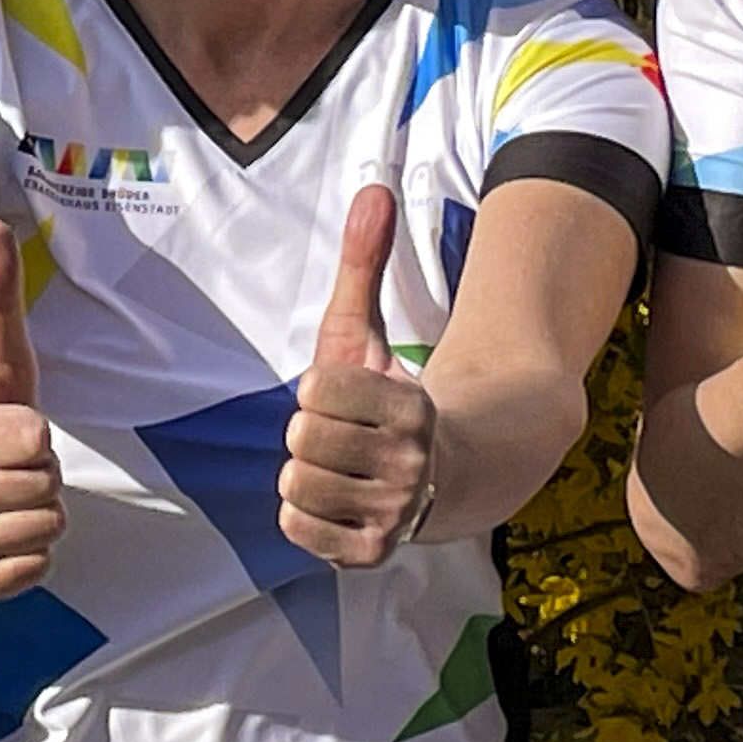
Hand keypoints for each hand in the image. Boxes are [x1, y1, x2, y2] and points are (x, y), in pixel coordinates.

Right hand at [0, 221, 64, 604]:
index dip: (36, 429)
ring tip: (7, 493)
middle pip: (46, 488)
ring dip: (39, 512)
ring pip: (46, 530)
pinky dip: (33, 555)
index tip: (6, 425)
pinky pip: (33, 573)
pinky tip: (6, 532)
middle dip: (41, 472)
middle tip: (9, 462)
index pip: (37, 437)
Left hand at [280, 182, 434, 567]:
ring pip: (295, 485)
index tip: (347, 396)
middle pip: (300, 440)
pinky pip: (296, 527)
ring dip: (307, 473)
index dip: (321, 388)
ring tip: (341, 467)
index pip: (316, 392)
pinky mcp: (371, 554)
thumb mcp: (370, 330)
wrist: (446, 478)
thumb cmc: (389, 398)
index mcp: (411, 409)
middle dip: (311, 432)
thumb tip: (372, 187)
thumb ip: (366, 261)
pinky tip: (334, 498)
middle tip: (342, 435)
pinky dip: (303, 513)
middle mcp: (408, 468)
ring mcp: (392, 516)